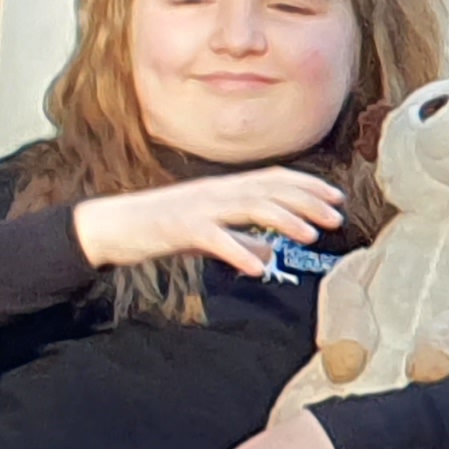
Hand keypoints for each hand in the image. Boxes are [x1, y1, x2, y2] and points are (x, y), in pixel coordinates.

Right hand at [72, 166, 345, 277]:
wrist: (111, 225)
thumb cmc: (162, 227)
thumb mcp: (208, 233)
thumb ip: (241, 242)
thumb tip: (271, 255)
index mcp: (225, 189)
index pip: (273, 179)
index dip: (307, 186)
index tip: (337, 198)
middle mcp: (216, 192)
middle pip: (269, 191)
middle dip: (307, 202)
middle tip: (337, 217)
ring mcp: (198, 208)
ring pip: (248, 208)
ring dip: (283, 220)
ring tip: (310, 236)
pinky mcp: (179, 229)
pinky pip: (214, 240)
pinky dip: (237, 253)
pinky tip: (258, 269)